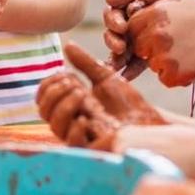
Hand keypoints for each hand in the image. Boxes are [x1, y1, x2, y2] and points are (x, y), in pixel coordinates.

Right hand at [36, 42, 167, 148]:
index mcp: (71, 106)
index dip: (48, 85)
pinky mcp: (93, 149)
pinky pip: (73, 143)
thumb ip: (86, 64)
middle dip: (54, 93)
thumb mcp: (106, 78)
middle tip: (73, 83)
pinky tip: (85, 119)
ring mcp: (81, 136)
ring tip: (82, 93)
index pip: (44, 99)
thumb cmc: (129, 104)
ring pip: (56, 127)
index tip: (65, 73)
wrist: (150, 122)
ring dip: (63, 106)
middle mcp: (71, 122)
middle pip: (44, 112)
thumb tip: (68, 45)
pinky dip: (75, 129)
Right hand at [101, 0, 180, 79]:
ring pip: (117, 49)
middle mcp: (125, 24)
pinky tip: (125, 77)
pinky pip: (130, 64)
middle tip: (120, 46)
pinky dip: (127, 70)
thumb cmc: (175, 2)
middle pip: (112, 32)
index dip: (114, 20)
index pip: (113, 12)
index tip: (121, 26)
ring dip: (116, 57)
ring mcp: (131, 40)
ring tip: (118, 64)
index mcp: (126, 7)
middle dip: (113, 40)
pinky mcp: (139, 56)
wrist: (194, 19)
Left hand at [125, 0, 194, 87]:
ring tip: (184, 52)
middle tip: (173, 44)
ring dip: (163, 62)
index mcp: (155, 14)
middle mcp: (157, 34)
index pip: (132, 27)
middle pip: (138, 47)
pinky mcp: (173, 73)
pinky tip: (188, 64)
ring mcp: (164, 55)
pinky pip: (163, 78)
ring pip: (151, 64)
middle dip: (151, 48)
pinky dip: (174, 76)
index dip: (143, 32)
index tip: (158, 34)